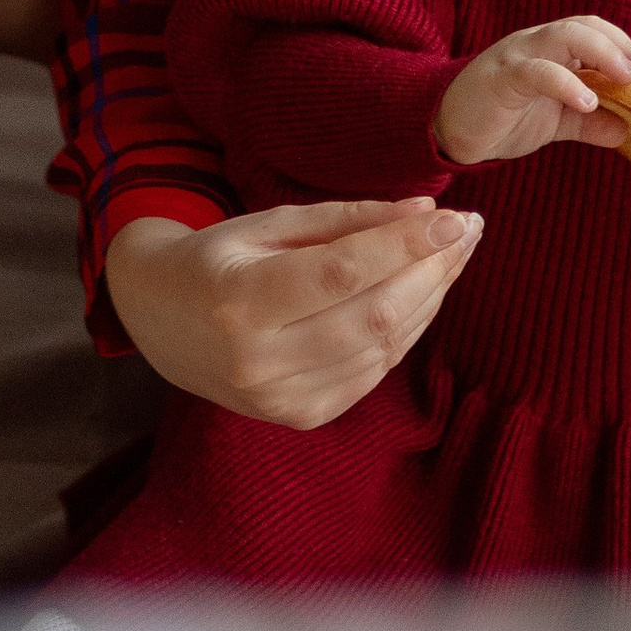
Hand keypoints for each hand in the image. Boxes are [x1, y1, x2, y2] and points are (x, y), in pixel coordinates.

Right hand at [104, 199, 481, 429]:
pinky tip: (421, 293)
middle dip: (432, 270)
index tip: (454, 218)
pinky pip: (374, 371)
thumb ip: (344, 219)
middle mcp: (259, 363)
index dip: (406, 245)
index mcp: (239, 304)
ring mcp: (281, 400)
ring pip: (384, 348)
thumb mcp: (266, 223)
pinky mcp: (301, 418)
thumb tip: (424, 212)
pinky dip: (406, 330)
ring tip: (452, 255)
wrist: (160, 322)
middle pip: (374, 316)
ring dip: (429, 298)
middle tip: (469, 230)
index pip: (342, 273)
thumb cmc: (215, 260)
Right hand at [435, 16, 630, 168]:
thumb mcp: (555, 123)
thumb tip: (627, 130)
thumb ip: (589, 123)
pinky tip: (587, 102)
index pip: (596, 32)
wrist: (448, 130)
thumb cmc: (501, 118)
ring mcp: (518, 55)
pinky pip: (538, 71)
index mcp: (552, 50)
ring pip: (564, 36)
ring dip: (602, 53)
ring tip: (626, 79)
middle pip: (584, 26)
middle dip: (620, 45)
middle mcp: (537, 44)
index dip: (627, 49)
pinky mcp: (502, 77)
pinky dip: (566, 83)